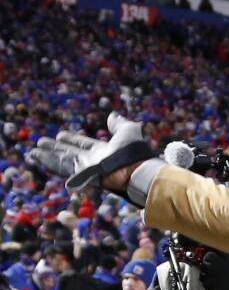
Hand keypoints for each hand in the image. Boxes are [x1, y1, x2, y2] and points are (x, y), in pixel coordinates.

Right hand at [27, 112, 155, 193]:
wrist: (136, 169)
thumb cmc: (135, 151)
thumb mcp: (129, 131)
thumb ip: (119, 123)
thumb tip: (112, 115)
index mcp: (105, 150)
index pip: (83, 144)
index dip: (71, 140)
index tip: (60, 135)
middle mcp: (94, 160)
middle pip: (70, 153)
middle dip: (55, 148)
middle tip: (40, 142)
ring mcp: (87, 168)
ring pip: (62, 161)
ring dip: (47, 156)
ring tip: (32, 152)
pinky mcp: (80, 174)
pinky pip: (62, 168)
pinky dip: (48, 162)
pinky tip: (35, 157)